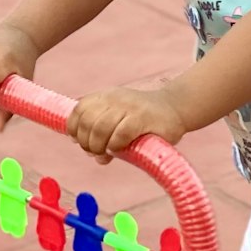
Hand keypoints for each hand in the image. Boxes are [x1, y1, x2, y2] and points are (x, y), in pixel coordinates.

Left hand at [67, 87, 187, 162]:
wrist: (175, 109)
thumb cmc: (145, 120)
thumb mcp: (119, 120)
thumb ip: (102, 133)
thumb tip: (91, 153)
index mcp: (105, 97)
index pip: (79, 110)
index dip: (75, 129)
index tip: (80, 142)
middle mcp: (114, 98)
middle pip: (87, 121)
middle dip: (86, 142)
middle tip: (95, 153)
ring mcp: (129, 107)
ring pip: (100, 128)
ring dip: (98, 146)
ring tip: (105, 154)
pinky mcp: (143, 118)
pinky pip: (120, 134)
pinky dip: (115, 145)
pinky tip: (117, 150)